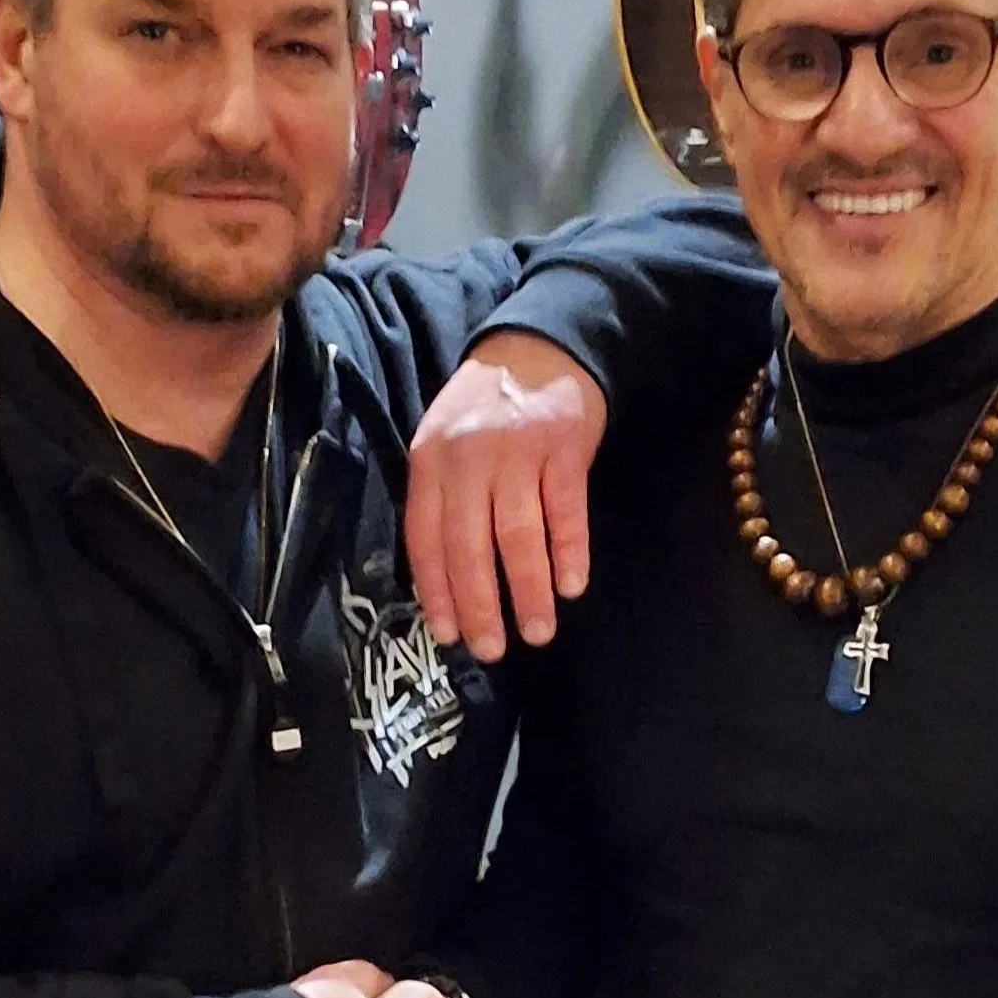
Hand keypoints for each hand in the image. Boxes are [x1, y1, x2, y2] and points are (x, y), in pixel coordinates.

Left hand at [406, 333, 606, 660]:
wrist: (538, 346)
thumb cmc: (486, 409)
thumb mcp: (445, 443)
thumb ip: (441, 498)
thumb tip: (445, 581)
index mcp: (430, 460)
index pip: (426, 538)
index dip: (437, 591)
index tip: (449, 636)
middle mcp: (468, 457)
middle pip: (469, 544)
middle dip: (480, 604)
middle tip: (492, 650)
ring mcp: (518, 451)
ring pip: (518, 534)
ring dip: (528, 591)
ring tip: (537, 632)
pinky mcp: (564, 446)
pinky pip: (566, 510)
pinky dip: (569, 552)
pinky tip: (571, 586)